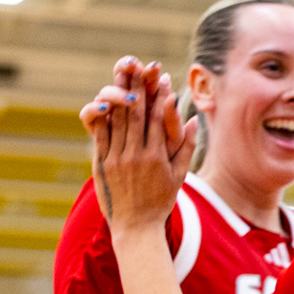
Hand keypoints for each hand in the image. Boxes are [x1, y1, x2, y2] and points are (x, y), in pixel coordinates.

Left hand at [81, 56, 193, 233]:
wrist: (136, 227)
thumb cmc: (160, 201)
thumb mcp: (179, 175)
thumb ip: (185, 146)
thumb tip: (191, 119)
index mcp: (157, 157)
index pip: (159, 119)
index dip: (160, 95)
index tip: (161, 77)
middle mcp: (137, 155)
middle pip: (136, 114)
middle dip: (137, 87)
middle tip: (137, 65)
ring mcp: (117, 159)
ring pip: (118, 120)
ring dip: (119, 94)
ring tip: (120, 75)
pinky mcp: (102, 164)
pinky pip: (101, 134)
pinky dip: (102, 116)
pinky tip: (103, 99)